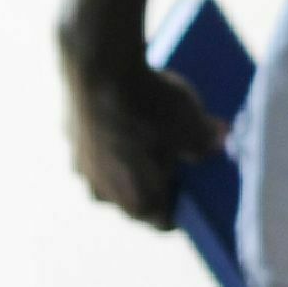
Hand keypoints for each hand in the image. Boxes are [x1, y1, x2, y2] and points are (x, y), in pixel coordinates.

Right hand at [55, 24, 224, 225]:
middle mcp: (102, 194)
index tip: (195, 188)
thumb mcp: (193, 125)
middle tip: (177, 155)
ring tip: (151, 131)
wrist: (98, 65)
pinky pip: (95, 143)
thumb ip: (208, 142)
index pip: (164, 222)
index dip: (183, 205)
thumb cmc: (151, 106)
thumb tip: (219, 141)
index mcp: (137, 204)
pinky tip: (125, 111)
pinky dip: (110, 134)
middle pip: (136, 196)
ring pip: (111, 170)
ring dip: (129, 158)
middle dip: (157, 179)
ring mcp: (80, 166)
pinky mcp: (68, 135)